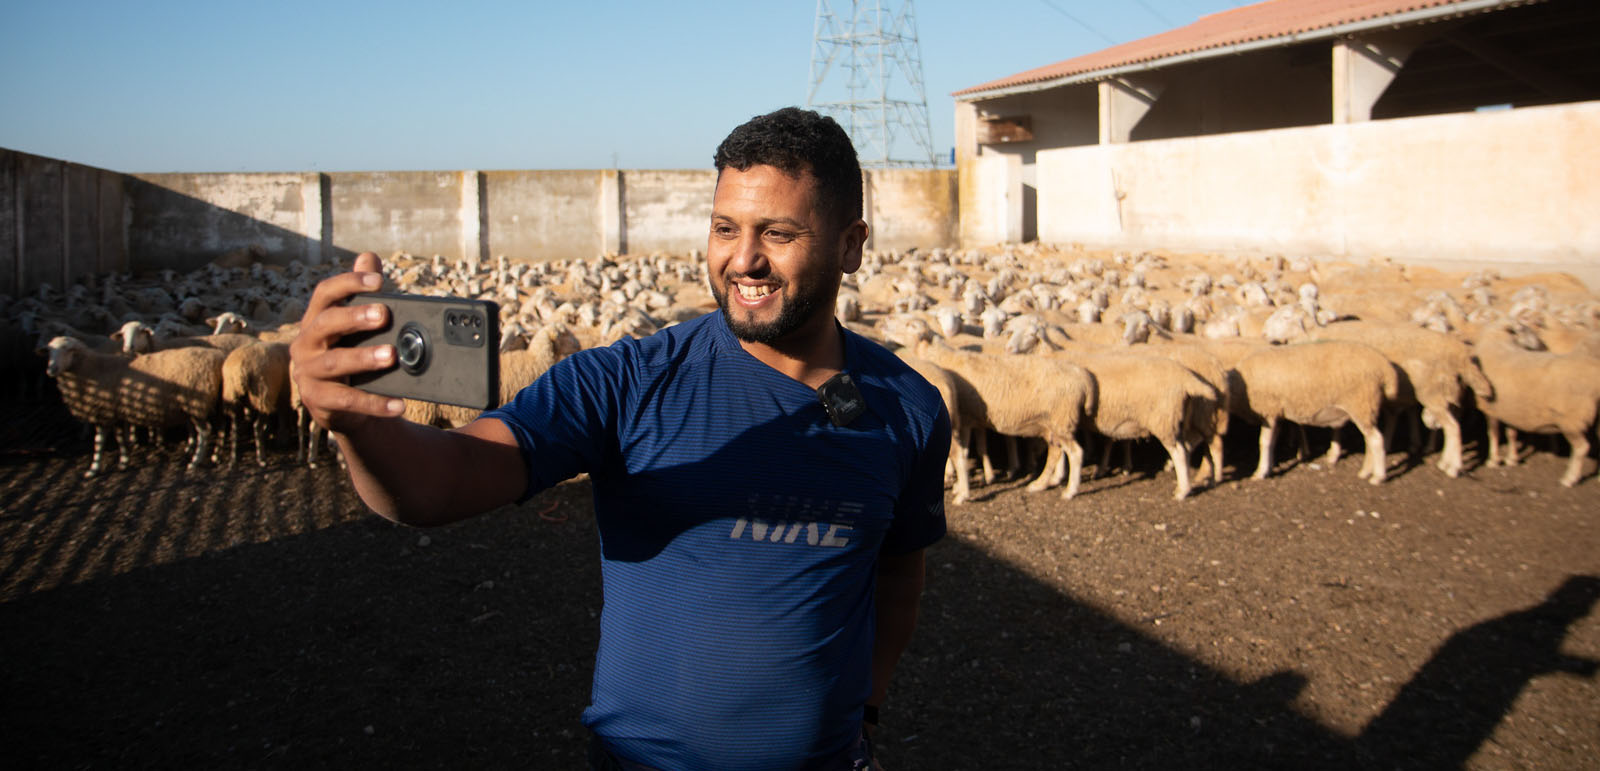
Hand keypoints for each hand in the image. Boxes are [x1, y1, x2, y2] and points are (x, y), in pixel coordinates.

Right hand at [289, 252, 404, 432]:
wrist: (337, 405)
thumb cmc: (347, 354)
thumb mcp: (354, 326)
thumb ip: (360, 294)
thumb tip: (368, 257)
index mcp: (315, 320)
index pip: (325, 294)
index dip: (349, 283)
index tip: (378, 281)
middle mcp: (306, 344)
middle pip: (326, 324)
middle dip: (354, 317)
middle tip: (384, 315)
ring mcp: (308, 373)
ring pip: (335, 362)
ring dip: (364, 358)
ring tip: (392, 355)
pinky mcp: (318, 400)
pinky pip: (347, 401)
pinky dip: (374, 403)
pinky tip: (398, 403)